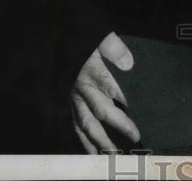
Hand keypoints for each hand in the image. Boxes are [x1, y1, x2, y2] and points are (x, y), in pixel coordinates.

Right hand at [71, 31, 140, 153]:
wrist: (53, 37)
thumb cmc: (79, 36)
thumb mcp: (98, 35)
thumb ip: (113, 47)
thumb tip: (129, 64)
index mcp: (90, 71)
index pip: (111, 89)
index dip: (125, 102)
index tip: (138, 112)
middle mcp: (81, 88)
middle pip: (99, 112)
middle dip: (117, 127)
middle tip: (135, 138)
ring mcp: (72, 97)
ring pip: (84, 124)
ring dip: (98, 141)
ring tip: (112, 156)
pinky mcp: (66, 102)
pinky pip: (74, 123)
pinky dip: (83, 138)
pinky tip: (92, 149)